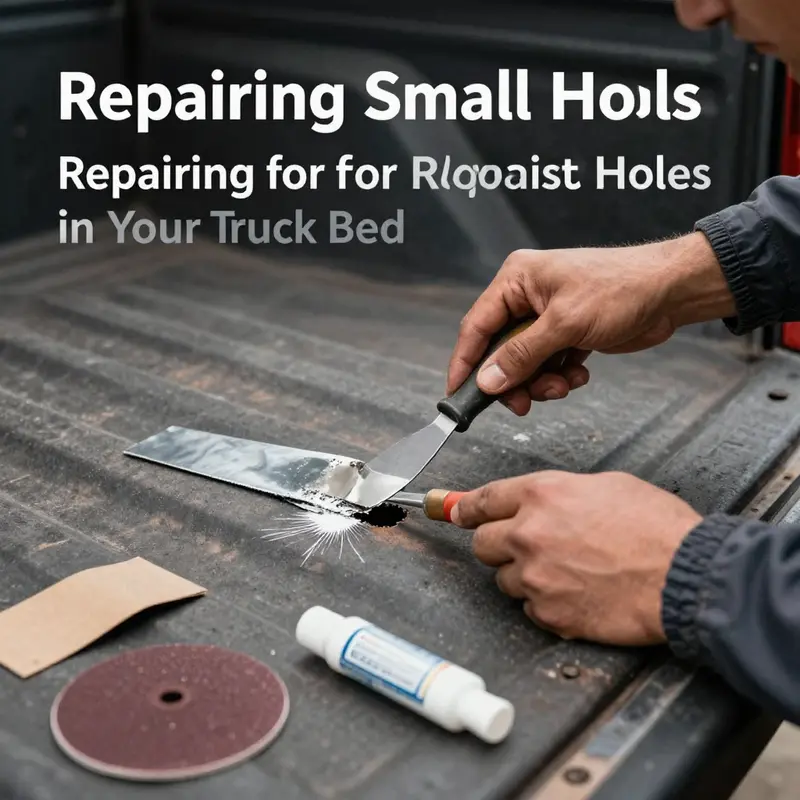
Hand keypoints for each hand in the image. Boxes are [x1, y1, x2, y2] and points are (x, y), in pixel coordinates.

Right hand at [447, 232, 734, 416]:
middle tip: (524, 402)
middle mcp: (526, 296)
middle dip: (513, 379)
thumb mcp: (564, 324)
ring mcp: (547, 316)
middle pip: (499, 350)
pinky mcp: (566, 332)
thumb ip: (521, 355)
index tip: (457, 394)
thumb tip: (487, 380)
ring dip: (541, 381)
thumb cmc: (621, 289)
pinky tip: (578, 373)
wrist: (670, 291)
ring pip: (524, 363)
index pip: (476, 326)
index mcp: (517, 280)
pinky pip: (547, 364)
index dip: (466, 363)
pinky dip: (559, 376)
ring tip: (563, 384)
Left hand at [451, 471, 702, 645]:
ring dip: (525, 576)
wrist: (685, 575)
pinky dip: (546, 604)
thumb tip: (536, 503)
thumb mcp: (606, 486)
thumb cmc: (656, 527)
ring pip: (505, 580)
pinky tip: (577, 594)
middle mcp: (528, 534)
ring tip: (566, 572)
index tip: (451, 511)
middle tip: (527, 547)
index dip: (463, 507)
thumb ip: (558, 494)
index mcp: (541, 495)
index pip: (482, 501)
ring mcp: (535, 577)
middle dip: (499, 545)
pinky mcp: (549, 613)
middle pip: (482, 544)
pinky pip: (530, 608)